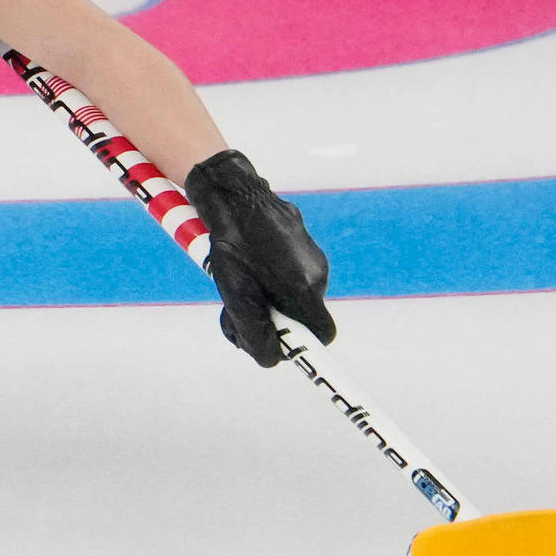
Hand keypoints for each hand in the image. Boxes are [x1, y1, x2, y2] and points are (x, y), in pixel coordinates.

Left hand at [183, 150, 333, 366]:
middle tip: (236, 314)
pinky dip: (270, 285)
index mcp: (305, 286)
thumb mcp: (235, 294)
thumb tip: (270, 359)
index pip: (322, 334)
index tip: (277, 345)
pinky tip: (247, 269)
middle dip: (271, 323)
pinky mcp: (304, 250)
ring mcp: (314, 260)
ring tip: (237, 286)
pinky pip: (292, 280)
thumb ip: (253, 330)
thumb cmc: (233, 243)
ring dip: (266, 303)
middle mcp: (318, 275)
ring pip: (294, 300)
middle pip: (302, 319)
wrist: (235, 195)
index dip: (302, 344)